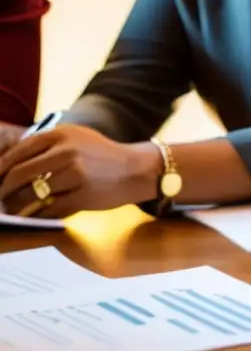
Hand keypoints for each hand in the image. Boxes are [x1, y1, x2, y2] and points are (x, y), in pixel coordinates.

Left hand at [0, 125, 158, 217]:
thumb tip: (12, 162)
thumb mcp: (78, 138)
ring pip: (32, 193)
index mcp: (63, 134)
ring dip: (18, 204)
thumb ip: (49, 145)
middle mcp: (68, 151)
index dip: (2, 166)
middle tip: (0, 197)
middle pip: (20, 172)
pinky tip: (34, 216)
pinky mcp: (82, 196)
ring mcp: (75, 173)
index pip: (20, 150)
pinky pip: (50, 209)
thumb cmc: (103, 155)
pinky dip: (38, 215)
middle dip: (4, 188)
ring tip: (13, 209)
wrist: (137, 170)